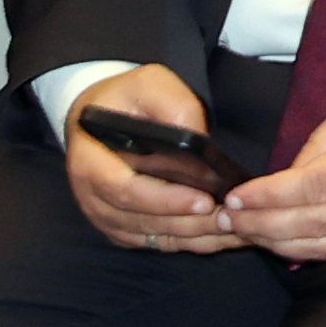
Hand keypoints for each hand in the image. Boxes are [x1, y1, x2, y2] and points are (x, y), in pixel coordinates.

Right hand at [62, 62, 247, 255]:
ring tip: (235, 228)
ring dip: (194, 237)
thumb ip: (171, 105)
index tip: (203, 200)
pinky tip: (221, 236)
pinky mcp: (123, 227)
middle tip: (232, 218)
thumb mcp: (147, 84)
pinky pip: (156, 242)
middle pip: (142, 221)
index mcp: (90, 163)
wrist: (99, 117)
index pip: (125, 191)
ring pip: (153, 237)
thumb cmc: (125, 99)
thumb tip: (199, 136)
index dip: (164, 200)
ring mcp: (106, 216)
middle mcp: (92, 198)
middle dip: (190, 223)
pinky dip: (189, 242)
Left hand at [227, 80, 325, 262]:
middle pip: (307, 223)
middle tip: (228, 221)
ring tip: (249, 235)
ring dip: (279, 244)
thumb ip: (322, 139)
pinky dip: (313, 253)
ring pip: (323, 247)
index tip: (235, 198)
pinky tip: (288, 246)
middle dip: (260, 225)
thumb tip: (288, 175)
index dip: (265, 197)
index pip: (305, 188)